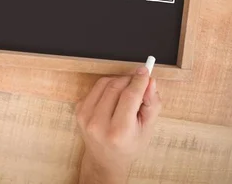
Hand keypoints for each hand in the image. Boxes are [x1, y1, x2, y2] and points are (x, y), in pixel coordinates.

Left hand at [76, 67, 161, 183]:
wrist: (104, 159)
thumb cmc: (129, 145)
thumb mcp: (147, 129)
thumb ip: (152, 104)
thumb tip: (150, 81)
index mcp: (119, 133)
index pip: (130, 97)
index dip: (139, 81)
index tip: (146, 71)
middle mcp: (98, 125)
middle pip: (116, 87)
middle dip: (130, 80)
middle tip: (139, 82)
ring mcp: (85, 117)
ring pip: (105, 83)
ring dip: (119, 81)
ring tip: (127, 92)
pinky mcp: (79, 110)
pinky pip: (96, 87)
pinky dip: (108, 87)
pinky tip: (114, 98)